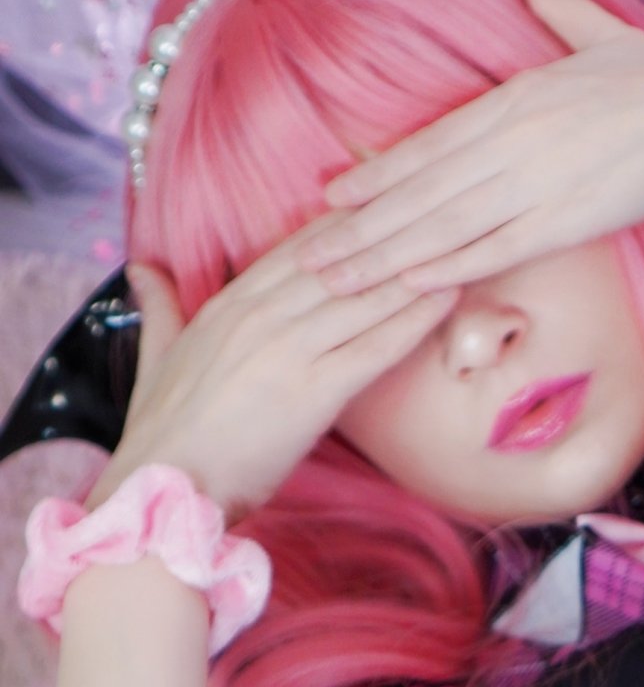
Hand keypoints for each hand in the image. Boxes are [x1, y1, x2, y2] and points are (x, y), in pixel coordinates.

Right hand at [88, 232, 459, 519]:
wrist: (166, 486)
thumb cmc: (164, 432)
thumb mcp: (155, 355)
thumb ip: (159, 306)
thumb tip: (143, 267)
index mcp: (227, 304)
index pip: (297, 250)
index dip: (344, 223)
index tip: (383, 200)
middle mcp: (260, 316)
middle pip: (338, 261)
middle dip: (390, 233)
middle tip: (437, 208)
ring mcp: (289, 350)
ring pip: (362, 296)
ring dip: (413, 268)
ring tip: (457, 242)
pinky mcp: (314, 392)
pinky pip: (375, 345)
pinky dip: (414, 318)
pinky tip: (447, 298)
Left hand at [297, 0, 643, 295]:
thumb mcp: (601, 31)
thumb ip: (554, 1)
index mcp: (516, 98)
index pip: (429, 143)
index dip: (375, 175)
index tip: (330, 198)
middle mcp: (513, 139)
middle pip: (419, 191)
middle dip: (358, 229)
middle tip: (306, 257)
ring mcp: (538, 181)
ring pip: (443, 224)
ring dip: (384, 257)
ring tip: (335, 280)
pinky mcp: (570, 218)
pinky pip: (496, 248)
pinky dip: (448, 266)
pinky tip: (408, 285)